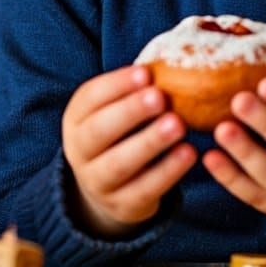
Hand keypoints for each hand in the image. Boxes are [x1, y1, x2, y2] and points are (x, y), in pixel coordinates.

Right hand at [62, 66, 196, 237]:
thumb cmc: (119, 133)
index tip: (146, 73)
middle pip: (99, 131)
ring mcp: (97, 181)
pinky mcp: (122, 205)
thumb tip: (169, 60)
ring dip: (150, 142)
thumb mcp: (114, 110)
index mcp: (76, 118)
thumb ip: (134, 91)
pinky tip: (189, 153)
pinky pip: (144, 189)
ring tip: (179, 124)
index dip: (117, 85)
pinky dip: (168, 172)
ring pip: (119, 163)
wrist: (105, 188)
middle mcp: (79, 150)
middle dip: (129, 112)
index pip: (90, 98)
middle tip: (159, 96)